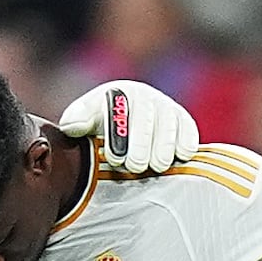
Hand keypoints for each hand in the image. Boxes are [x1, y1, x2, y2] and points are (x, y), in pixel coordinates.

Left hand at [58, 81, 190, 175]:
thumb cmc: (103, 122)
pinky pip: (188, 133)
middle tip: (134, 166)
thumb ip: (76, 119)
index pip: (120, 112)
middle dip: (141, 148)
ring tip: (155, 167)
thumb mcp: (85, 118)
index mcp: (119, 93)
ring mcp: (167, 108)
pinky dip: (183, 147)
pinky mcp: (184, 122)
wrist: (128, 120)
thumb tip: (73, 126)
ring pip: (168, 130)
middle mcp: (146, 97)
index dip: (119, 136)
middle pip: (146, 123)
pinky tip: (176, 159)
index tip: (115, 158)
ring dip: (162, 151)